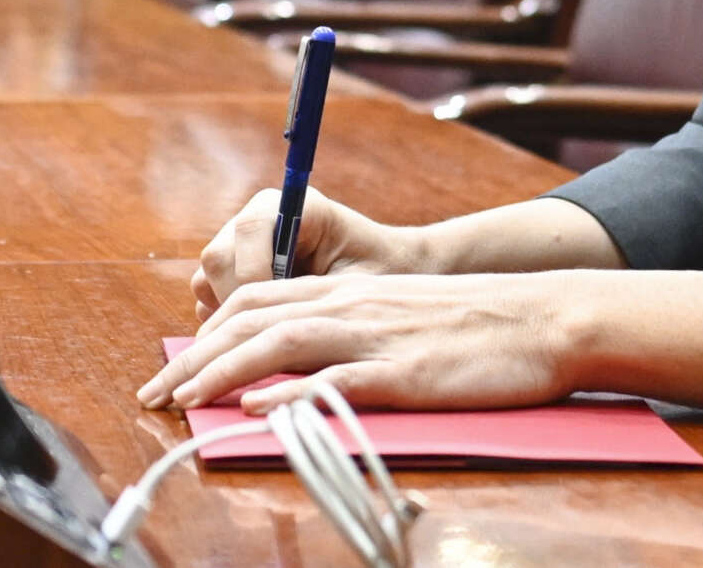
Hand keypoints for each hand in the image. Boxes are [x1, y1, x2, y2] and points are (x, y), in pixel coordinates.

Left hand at [137, 272, 575, 413]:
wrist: (550, 318)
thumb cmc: (482, 324)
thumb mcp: (407, 314)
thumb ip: (354, 332)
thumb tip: (299, 372)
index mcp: (351, 290)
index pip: (256, 300)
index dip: (206, 333)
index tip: (174, 369)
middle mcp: (353, 305)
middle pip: (251, 319)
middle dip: (192, 357)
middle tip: (152, 393)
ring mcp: (377, 337)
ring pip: (278, 343)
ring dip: (220, 373)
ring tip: (181, 401)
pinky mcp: (405, 373)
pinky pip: (336, 381)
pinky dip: (290, 396)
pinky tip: (259, 412)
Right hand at [192, 188, 424, 319]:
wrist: (380, 277)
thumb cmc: (376, 277)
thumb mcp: (359, 284)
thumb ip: (320, 294)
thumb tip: (281, 315)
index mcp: (296, 206)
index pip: (250, 228)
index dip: (255, 272)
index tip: (280, 308)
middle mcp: (260, 218)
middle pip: (218, 256)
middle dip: (240, 300)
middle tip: (273, 330)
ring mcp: (238, 245)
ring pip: (206, 280)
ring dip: (232, 313)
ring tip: (273, 329)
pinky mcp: (227, 273)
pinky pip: (206, 299)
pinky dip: (227, 322)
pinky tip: (263, 331)